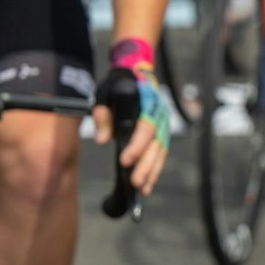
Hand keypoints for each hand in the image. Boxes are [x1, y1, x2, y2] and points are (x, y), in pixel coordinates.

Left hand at [95, 38, 169, 195]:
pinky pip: (160, 154)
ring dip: (152, 171)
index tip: (124, 161)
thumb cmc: (118, 84)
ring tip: (143, 190)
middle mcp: (159, 115)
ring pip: (160, 151)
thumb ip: (103, 114)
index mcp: (148, 103)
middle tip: (135, 183)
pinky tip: (147, 185)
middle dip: (146, 165)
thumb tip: (101, 140)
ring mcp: (163, 125)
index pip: (145, 128)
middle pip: (156, 144)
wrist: (136, 74)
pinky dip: (154, 170)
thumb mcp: (105, 92)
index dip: (136, 146)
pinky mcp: (160, 134)